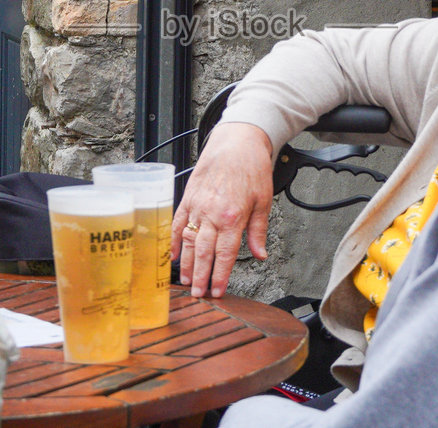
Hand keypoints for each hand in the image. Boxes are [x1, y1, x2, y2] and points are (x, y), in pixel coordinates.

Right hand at [172, 121, 274, 297]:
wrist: (236, 141)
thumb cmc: (251, 167)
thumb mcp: (264, 200)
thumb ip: (258, 230)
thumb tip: (260, 254)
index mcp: (233, 216)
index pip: (225, 254)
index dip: (220, 276)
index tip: (217, 292)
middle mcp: (212, 213)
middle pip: (205, 252)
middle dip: (201, 276)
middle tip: (198, 295)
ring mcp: (197, 206)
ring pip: (190, 241)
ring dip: (188, 263)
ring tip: (186, 281)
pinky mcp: (188, 197)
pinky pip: (178, 222)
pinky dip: (174, 240)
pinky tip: (174, 255)